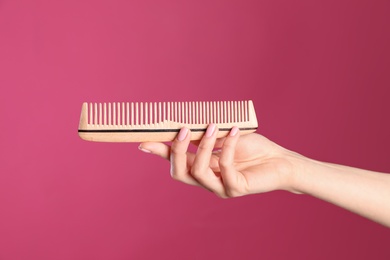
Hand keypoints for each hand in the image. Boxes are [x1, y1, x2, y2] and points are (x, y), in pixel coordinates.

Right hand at [139, 124, 299, 197]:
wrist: (279, 160)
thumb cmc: (251, 147)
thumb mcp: (222, 138)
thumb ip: (202, 137)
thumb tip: (181, 125)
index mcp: (201, 168)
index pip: (175, 163)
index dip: (159, 153)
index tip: (143, 141)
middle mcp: (207, 181)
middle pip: (178, 174)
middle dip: (176, 152)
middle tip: (182, 130)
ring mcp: (220, 188)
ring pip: (198, 173)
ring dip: (202, 147)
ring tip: (213, 126)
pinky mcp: (236, 189)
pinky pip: (224, 166)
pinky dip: (226, 145)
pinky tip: (234, 131)